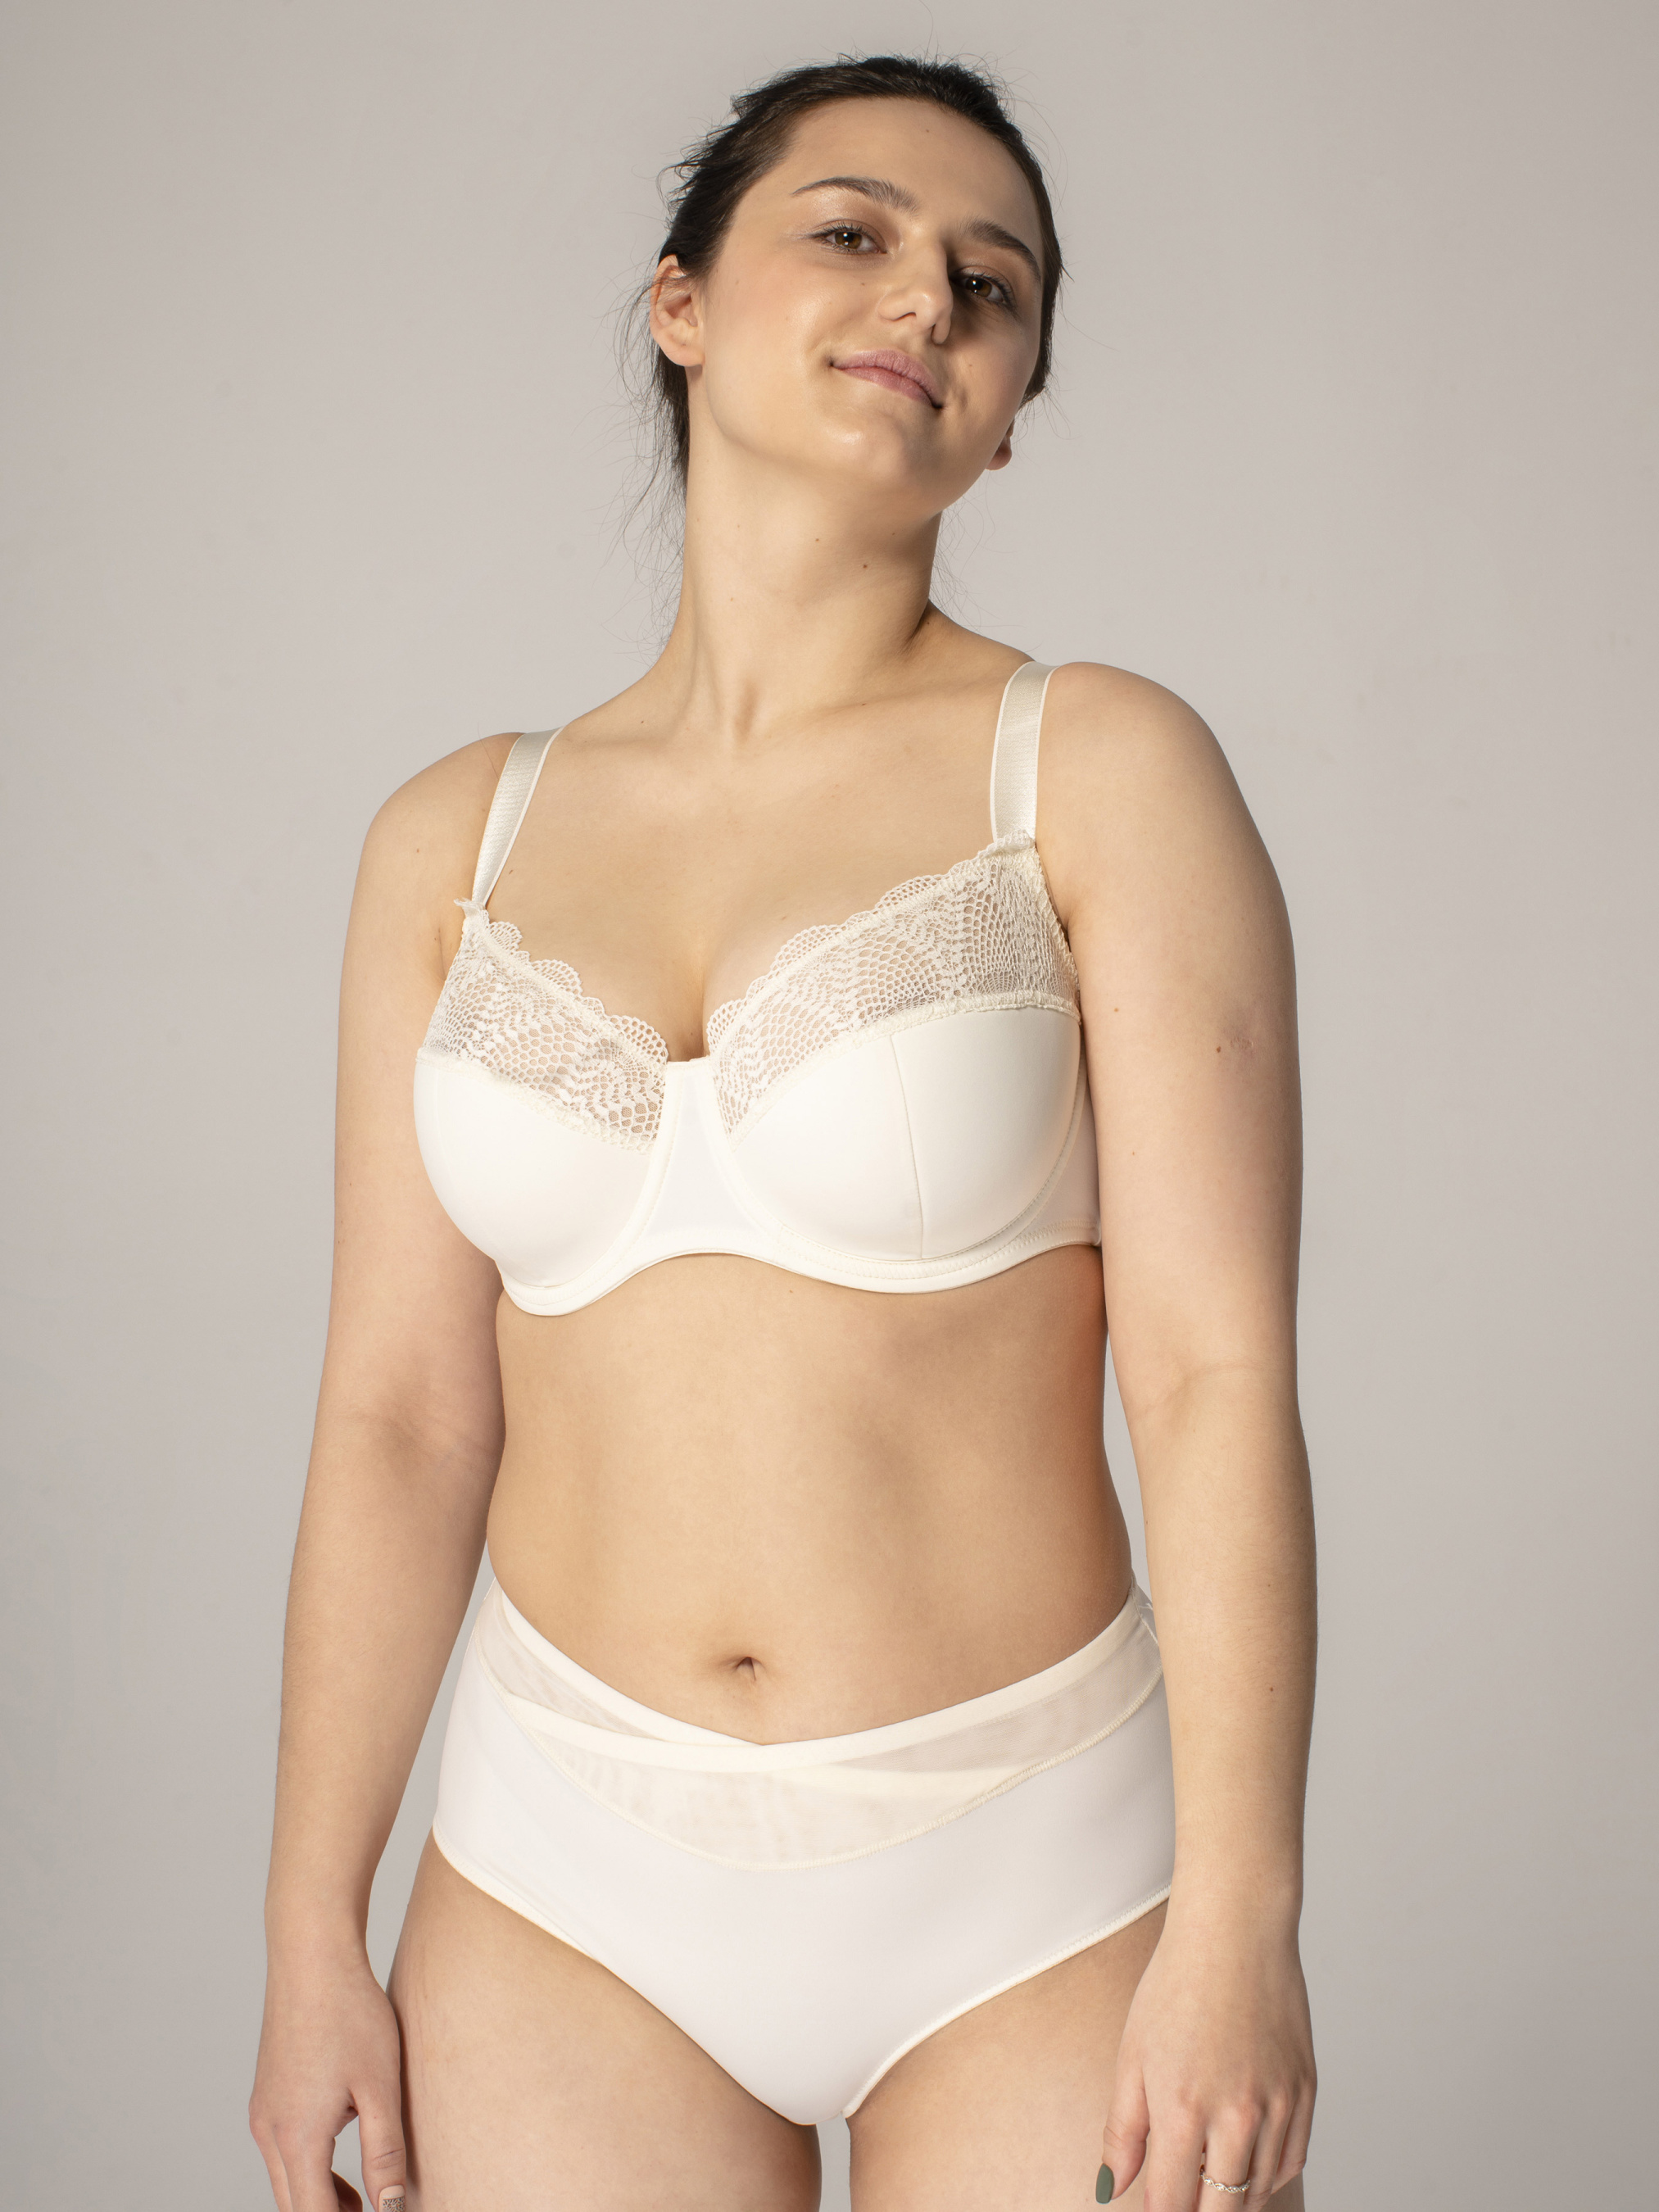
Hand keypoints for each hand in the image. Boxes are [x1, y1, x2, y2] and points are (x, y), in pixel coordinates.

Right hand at [250, 1940, 407, 2211]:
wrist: (312, 1958)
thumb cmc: (351, 2014)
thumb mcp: (380, 2086)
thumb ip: (384, 2153)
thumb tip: (390, 2207)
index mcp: (296, 2137)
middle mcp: (269, 2133)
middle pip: (294, 2206)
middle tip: (373, 2211)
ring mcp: (263, 2114)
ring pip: (286, 2181)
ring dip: (318, 2200)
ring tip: (361, 2204)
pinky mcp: (266, 2096)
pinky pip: (283, 2153)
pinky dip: (308, 2170)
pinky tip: (339, 2163)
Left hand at [1099, 1897, 1314, 2206]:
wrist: (1235, 1932)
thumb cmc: (1176, 1985)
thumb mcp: (1132, 2056)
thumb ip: (1122, 2132)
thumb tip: (1111, 2188)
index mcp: (1183, 2107)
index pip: (1172, 2205)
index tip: (1154, 2210)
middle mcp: (1236, 2114)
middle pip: (1220, 2210)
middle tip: (1181, 2192)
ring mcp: (1277, 2105)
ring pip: (1258, 2192)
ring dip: (1231, 2197)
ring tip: (1206, 2174)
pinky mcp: (1305, 2093)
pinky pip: (1290, 2163)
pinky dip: (1267, 2175)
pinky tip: (1244, 2159)